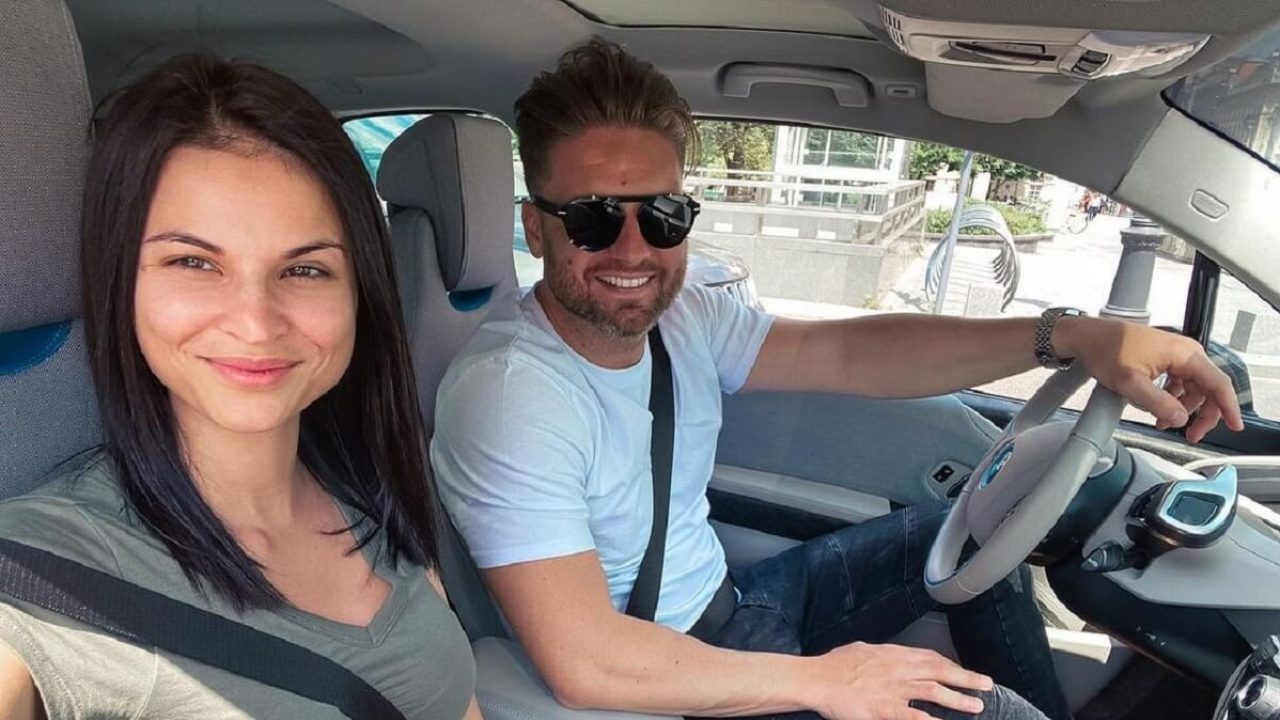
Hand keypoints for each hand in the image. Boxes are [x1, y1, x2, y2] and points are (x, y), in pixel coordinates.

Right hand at [806, 642, 992, 719]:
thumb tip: (888, 656)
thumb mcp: (861, 650)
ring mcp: (894, 689)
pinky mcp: (886, 709)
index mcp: (893, 654)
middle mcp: (898, 669)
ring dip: (958, 699)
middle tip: (986, 683)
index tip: (963, 671)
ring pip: (934, 692)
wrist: (817, 679)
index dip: (950, 665)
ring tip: (976, 705)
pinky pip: (915, 716)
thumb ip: (880, 655)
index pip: (929, 657)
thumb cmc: (834, 665)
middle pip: (939, 671)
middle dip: (966, 678)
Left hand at [1056, 317, 1244, 441]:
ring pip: (1192, 388)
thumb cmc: (1106, 350)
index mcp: (1184, 354)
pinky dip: (1172, 399)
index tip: (1235, 426)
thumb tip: (1180, 419)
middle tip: (1191, 434)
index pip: (1218, 383)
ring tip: (1164, 423)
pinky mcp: (1164, 359)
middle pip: (1207, 389)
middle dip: (1201, 414)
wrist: (1086, 336)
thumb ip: (1159, 404)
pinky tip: (1158, 411)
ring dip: (1183, 408)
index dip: (1228, 408)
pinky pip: (1179, 384)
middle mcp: (1185, 352)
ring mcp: (1175, 355)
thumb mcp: (1131, 383)